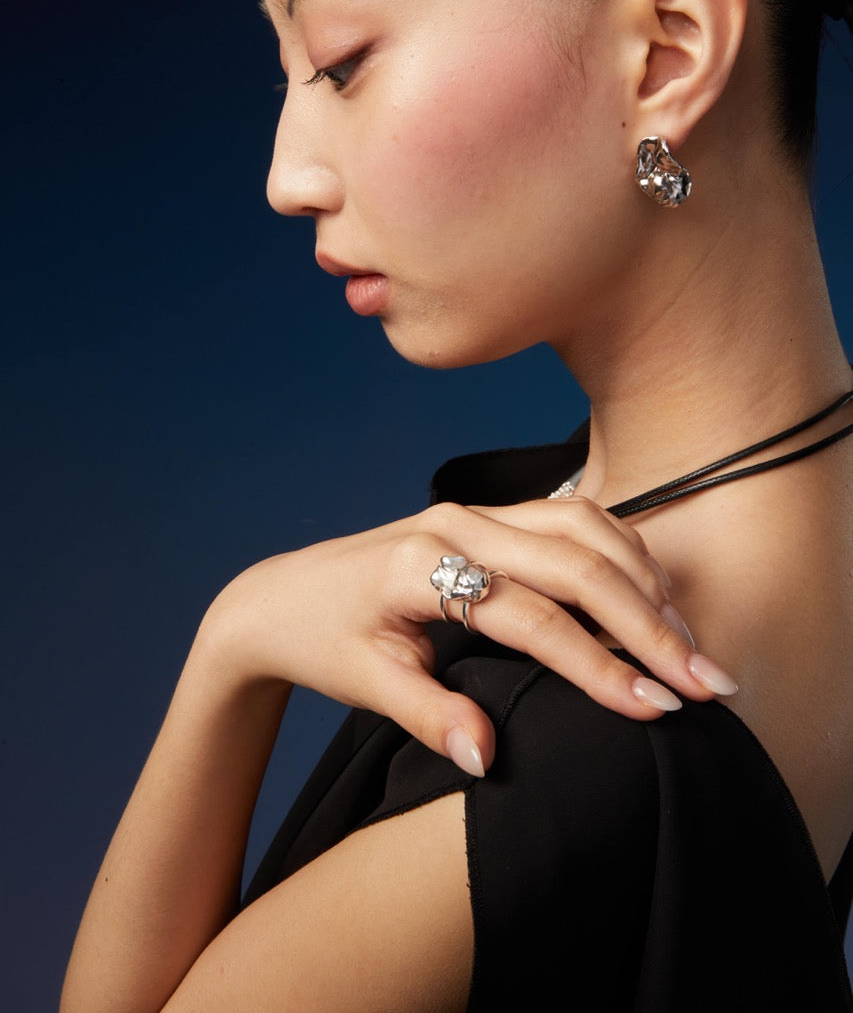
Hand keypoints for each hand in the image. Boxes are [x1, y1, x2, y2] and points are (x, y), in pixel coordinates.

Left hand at [204, 495, 736, 774]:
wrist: (283, 595)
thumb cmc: (323, 639)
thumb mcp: (363, 684)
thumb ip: (427, 714)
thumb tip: (488, 761)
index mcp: (421, 565)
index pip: (531, 616)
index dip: (598, 664)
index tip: (656, 708)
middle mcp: (456, 524)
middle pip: (575, 562)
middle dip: (649, 623)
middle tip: (708, 682)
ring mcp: (475, 511)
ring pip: (583, 526)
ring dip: (642, 580)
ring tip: (685, 642)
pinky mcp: (488, 514)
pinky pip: (571, 516)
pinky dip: (618, 549)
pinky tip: (647, 592)